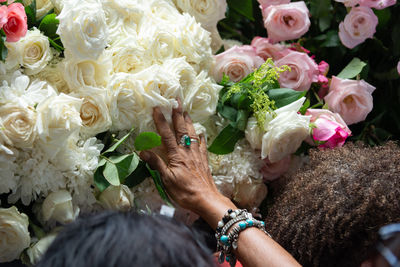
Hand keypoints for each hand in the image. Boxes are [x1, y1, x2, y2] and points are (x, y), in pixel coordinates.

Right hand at [139, 100, 225, 214]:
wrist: (206, 200)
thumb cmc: (184, 192)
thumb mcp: (166, 180)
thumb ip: (156, 164)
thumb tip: (142, 151)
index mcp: (176, 155)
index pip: (167, 134)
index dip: (161, 121)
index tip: (157, 108)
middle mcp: (187, 152)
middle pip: (182, 129)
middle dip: (178, 114)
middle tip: (177, 101)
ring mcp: (197, 155)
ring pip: (192, 134)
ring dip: (189, 122)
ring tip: (186, 111)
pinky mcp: (204, 161)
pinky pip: (202, 146)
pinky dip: (201, 138)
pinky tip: (201, 134)